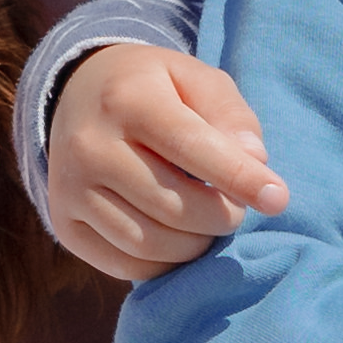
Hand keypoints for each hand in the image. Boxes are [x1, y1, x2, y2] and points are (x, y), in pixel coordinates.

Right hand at [47, 46, 288, 283]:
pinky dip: (165, 263)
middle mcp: (90, 146)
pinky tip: (177, 238)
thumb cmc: (154, 89)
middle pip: (174, 206)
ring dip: (196, 244)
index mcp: (127, 100)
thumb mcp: (195, 78)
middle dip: (221, 216)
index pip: (191, 147)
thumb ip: (231, 114)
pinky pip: (125, 264)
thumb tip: (254, 162)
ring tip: (208, 223)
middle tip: (234, 208)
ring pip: (151, 243)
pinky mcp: (64, 222)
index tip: (277, 198)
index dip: (239, 178)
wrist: (77, 96)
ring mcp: (70, 188)